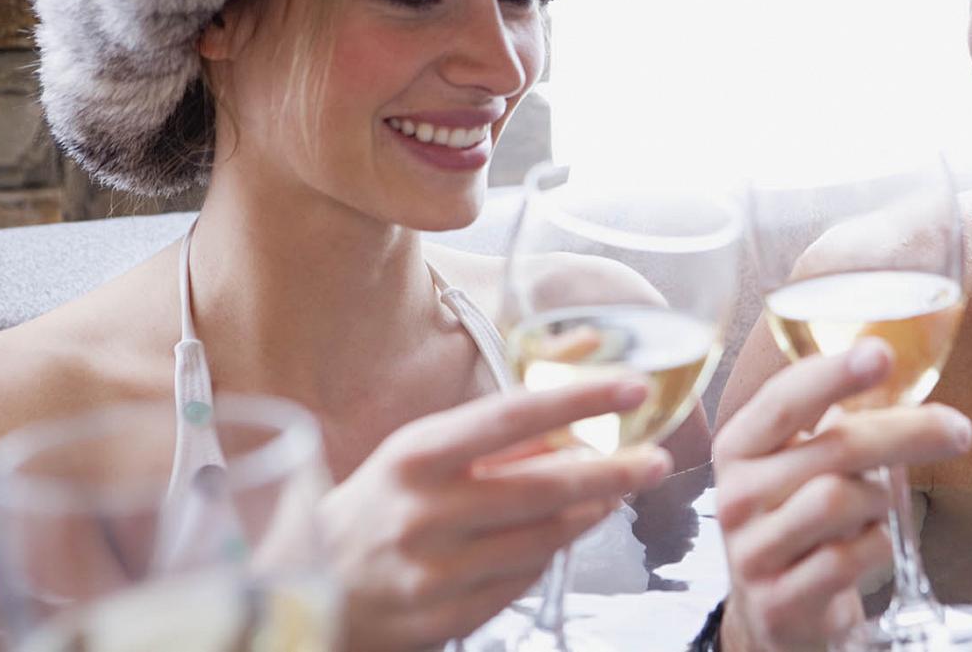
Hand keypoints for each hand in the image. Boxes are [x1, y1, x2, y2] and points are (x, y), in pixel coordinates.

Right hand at [320, 380, 672, 650]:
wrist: (316, 586)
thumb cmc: (387, 500)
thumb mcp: (429, 446)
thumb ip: (509, 410)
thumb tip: (588, 351)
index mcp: (417, 455)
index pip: (511, 418)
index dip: (578, 400)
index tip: (630, 388)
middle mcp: (423, 514)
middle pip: (541, 490)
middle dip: (610, 473)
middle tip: (654, 459)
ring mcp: (434, 574)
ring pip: (541, 542)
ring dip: (587, 516)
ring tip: (610, 493)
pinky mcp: (445, 620)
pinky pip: (522, 582)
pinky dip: (547, 555)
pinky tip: (554, 536)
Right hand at [712, 340, 971, 651]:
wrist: (772, 612)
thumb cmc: (797, 520)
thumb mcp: (799, 465)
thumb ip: (835, 420)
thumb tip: (899, 365)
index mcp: (739, 447)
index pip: (784, 400)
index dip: (833, 374)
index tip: (881, 352)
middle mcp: (736, 495)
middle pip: (833, 450)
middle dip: (904, 433)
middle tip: (957, 430)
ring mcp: (752, 552)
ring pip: (841, 501)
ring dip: (880, 499)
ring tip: (879, 503)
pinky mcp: (779, 602)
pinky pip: (848, 559)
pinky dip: (875, 546)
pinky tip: (867, 545)